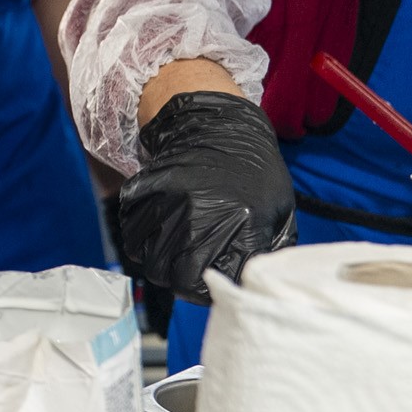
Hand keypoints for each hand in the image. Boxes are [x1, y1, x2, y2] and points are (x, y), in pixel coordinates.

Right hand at [119, 90, 296, 304]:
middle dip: (183, 281)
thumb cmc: (252, 168)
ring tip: (175, 255)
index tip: (214, 281)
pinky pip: (132, 236)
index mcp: (238, 225)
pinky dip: (142, 242)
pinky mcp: (142, 197)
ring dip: (161, 264)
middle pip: (175, 278)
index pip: (215, 280)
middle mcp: (198, 219)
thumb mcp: (278, 208)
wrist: (212, 125)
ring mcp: (166, 207)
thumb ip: (268, 247)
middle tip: (192, 271)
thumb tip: (255, 279)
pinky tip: (158, 235)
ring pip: (149, 261)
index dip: (213, 287)